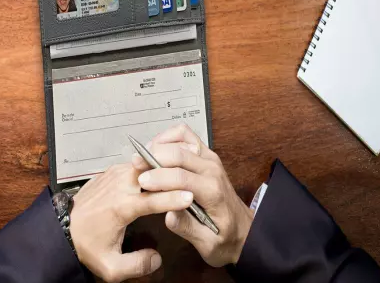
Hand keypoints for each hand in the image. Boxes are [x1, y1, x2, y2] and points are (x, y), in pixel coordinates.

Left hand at [70, 163, 193, 281]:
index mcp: (121, 207)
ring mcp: (114, 175)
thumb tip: (157, 259)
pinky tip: (158, 173)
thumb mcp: (110, 267)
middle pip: (151, 174)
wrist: (63, 227)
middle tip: (188, 180)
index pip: (153, 199)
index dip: (173, 198)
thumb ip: (137, 265)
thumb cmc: (86, 245)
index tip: (189, 197)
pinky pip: (134, 165)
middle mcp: (118, 187)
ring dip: (159, 169)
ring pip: (143, 165)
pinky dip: (147, 167)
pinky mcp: (111, 172)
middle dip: (169, 176)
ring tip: (177, 174)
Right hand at [132, 125, 253, 266]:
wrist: (244, 230)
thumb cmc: (225, 238)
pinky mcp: (205, 153)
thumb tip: (168, 214)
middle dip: (154, 157)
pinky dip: (169, 136)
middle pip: (178, 153)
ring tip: (144, 157)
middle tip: (136, 166)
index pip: (182, 177)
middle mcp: (212, 169)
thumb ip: (188, 229)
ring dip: (160, 144)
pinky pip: (185, 135)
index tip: (141, 181)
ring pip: (181, 137)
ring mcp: (209, 157)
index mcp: (213, 191)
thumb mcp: (208, 245)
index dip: (159, 177)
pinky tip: (157, 149)